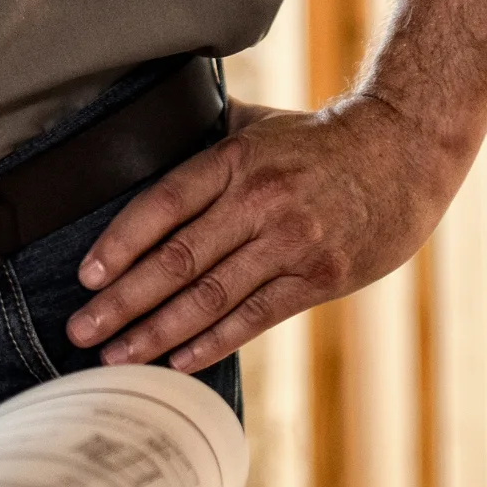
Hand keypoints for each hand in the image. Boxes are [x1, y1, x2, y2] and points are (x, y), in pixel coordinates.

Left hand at [67, 94, 467, 373]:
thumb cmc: (320, 141)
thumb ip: (205, 137)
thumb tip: (144, 141)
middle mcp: (260, 201)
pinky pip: (255, 316)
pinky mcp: (319, 276)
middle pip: (177, 260)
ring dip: (156, 332)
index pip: (163, 204)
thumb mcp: (258, 124)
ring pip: (210, 296)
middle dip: (122, 302)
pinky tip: (178, 361)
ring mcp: (291, 242)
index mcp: (235, 160)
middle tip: (81, 332)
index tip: (87, 277)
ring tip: (117, 357)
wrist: (405, 150)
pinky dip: (213, 342)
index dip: (120, 243)